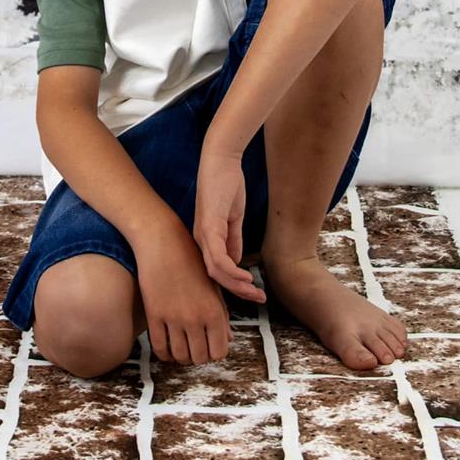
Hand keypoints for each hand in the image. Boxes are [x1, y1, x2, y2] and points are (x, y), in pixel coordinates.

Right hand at [134, 219, 231, 365]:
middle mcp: (196, 317)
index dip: (214, 352)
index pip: (219, 352)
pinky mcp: (154, 315)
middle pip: (199, 358)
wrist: (163, 243)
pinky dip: (165, 354)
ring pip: (180, 356)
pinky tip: (167, 348)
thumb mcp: (213, 287)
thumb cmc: (191, 262)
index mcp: (214, 311)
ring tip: (182, 347)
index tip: (209, 346)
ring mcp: (174, 317)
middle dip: (199, 356)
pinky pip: (160, 347)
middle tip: (195, 347)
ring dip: (182, 357)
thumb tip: (228, 339)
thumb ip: (222, 315)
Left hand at [193, 147, 266, 304]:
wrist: (221, 159)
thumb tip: (237, 262)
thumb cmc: (225, 184)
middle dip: (238, 291)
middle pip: (215, 276)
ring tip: (254, 292)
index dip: (234, 285)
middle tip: (259, 300)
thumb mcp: (232, 217)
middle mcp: (201, 240)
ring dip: (236, 285)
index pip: (217, 271)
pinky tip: (246, 277)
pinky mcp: (209, 226)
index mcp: (206, 238)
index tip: (254, 294)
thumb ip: (234, 239)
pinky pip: (217, 256)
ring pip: (215, 271)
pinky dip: (231, 271)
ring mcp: (203, 234)